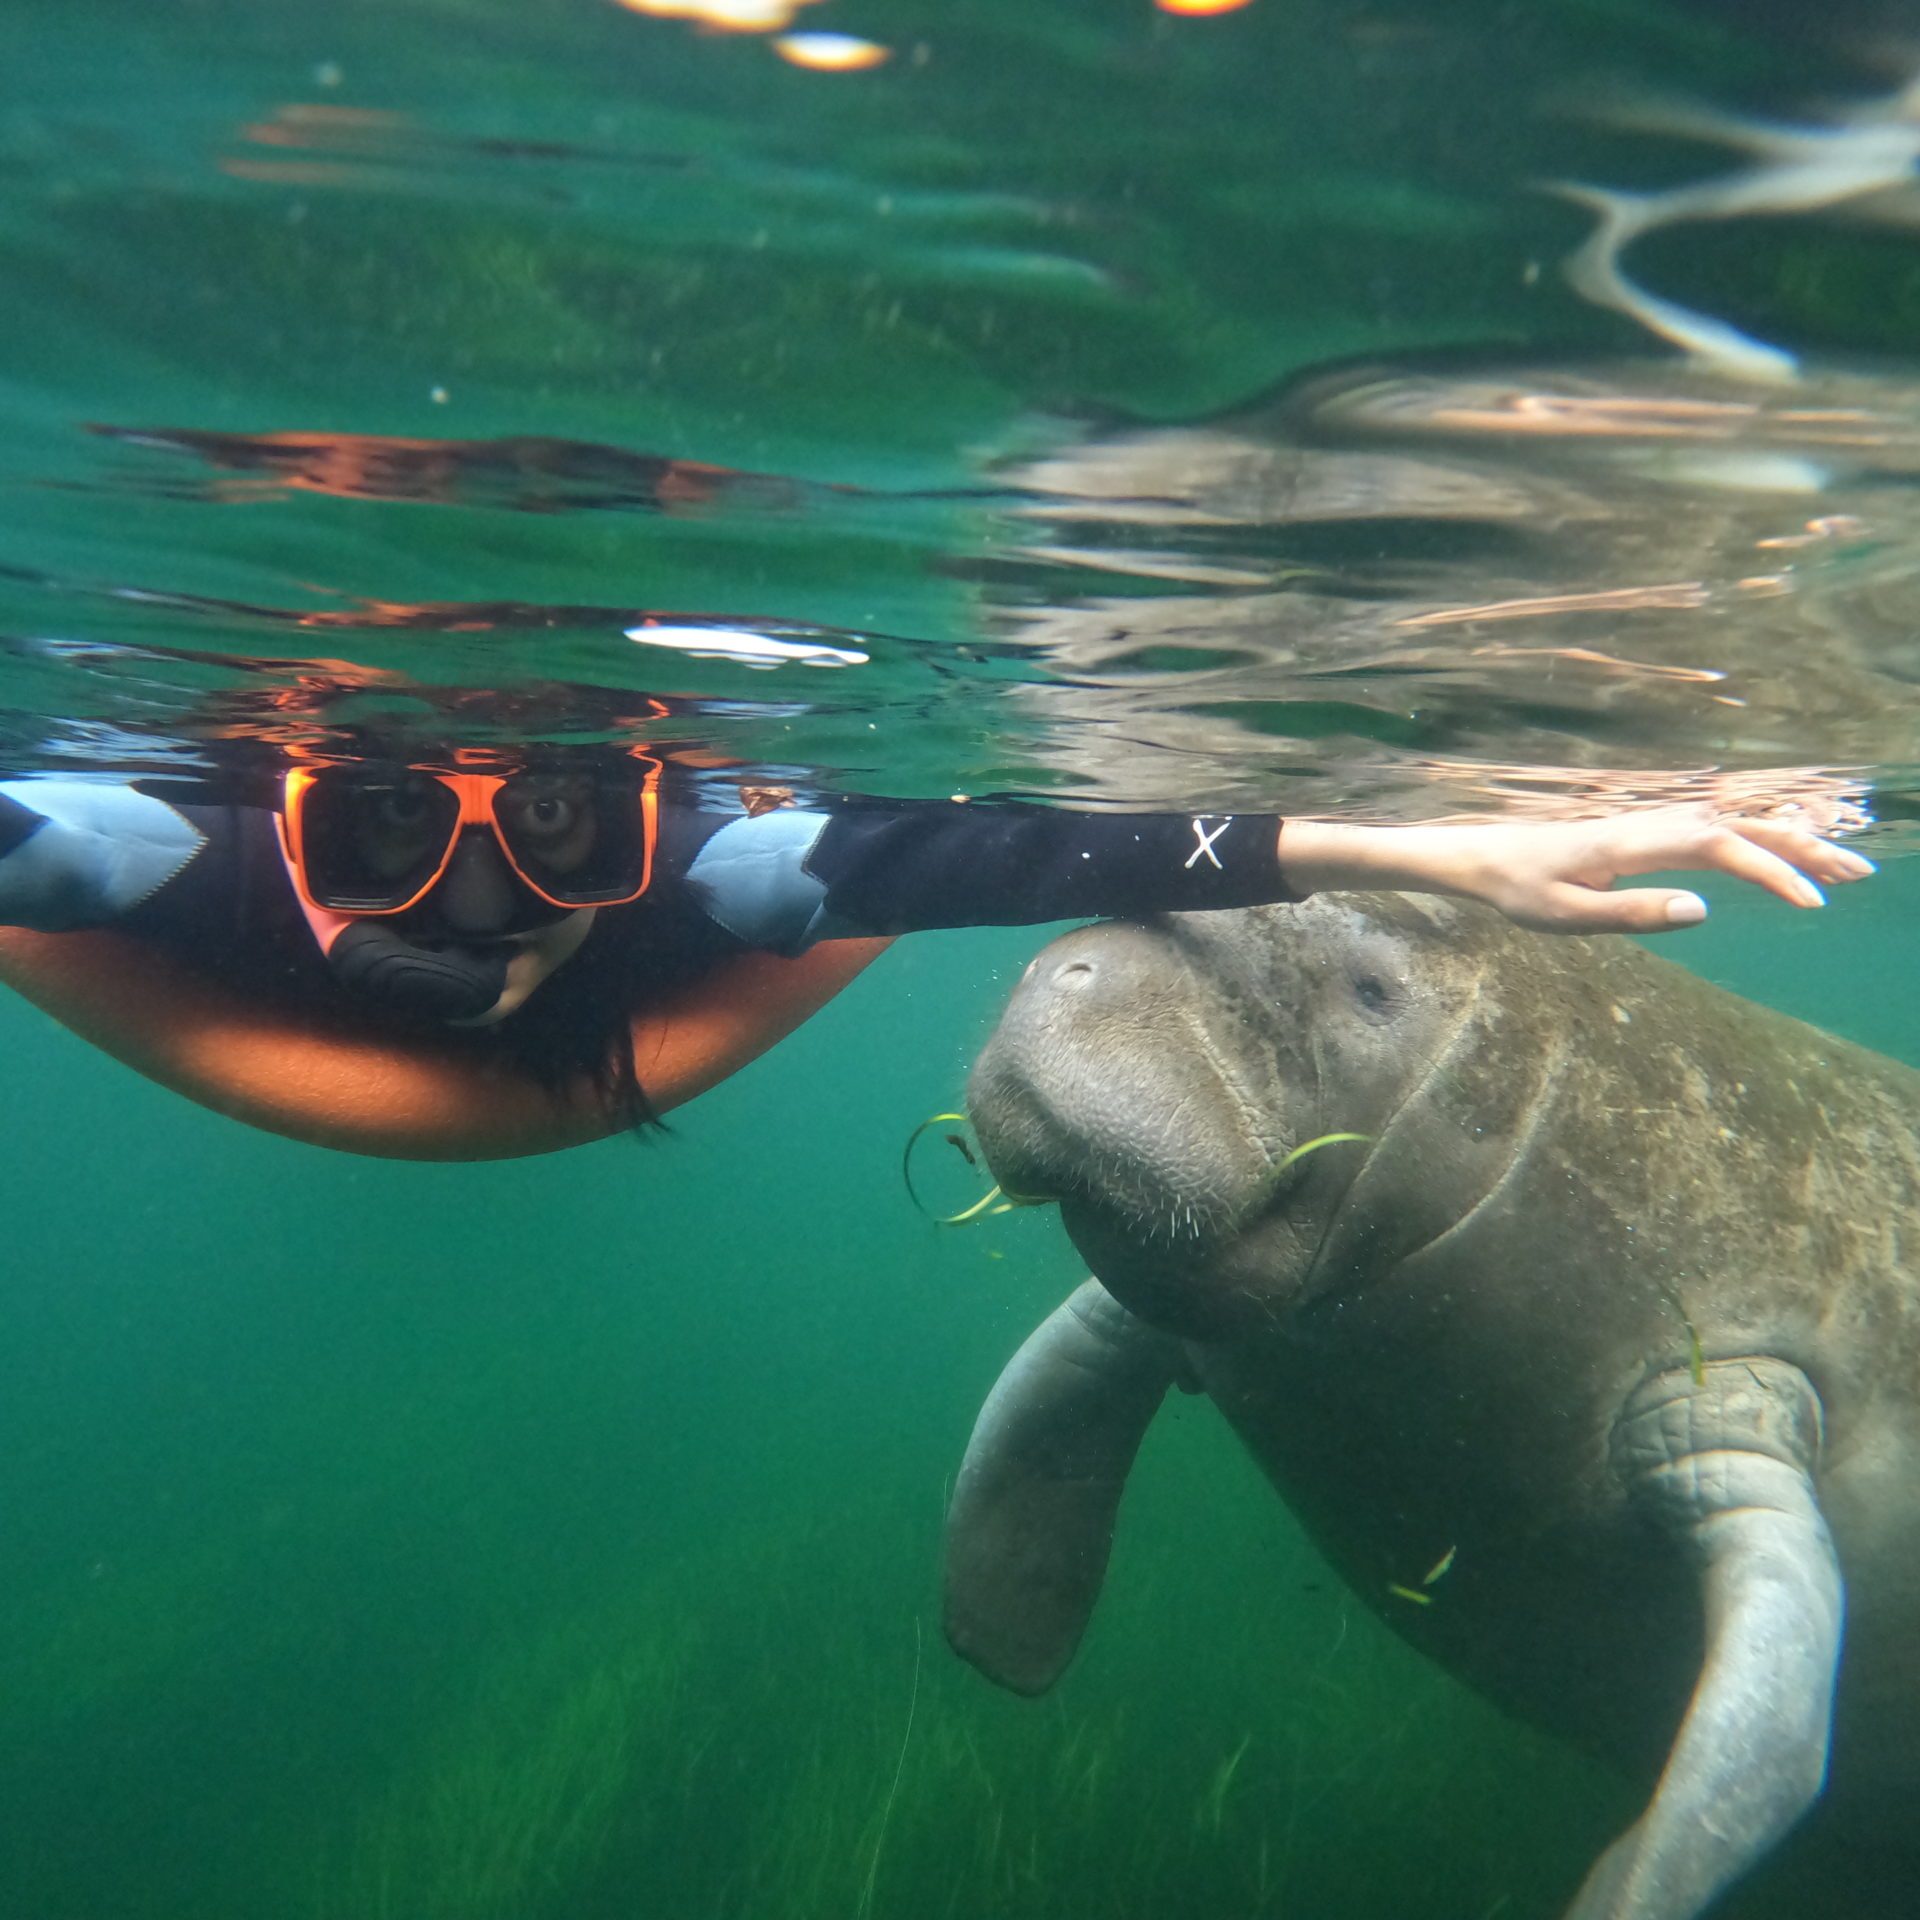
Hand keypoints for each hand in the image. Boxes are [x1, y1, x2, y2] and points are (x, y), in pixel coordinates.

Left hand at [1277, 807, 1873, 934]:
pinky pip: (1713, 827)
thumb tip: (1702, 909)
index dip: (1770, 870)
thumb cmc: (1516, 890)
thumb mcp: (1563, 915)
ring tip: (1841, 864)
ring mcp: (1648, 825)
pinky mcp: (1644, 833)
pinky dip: (1757, 834)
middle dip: (1802, 846)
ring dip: (1787, 839)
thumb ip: (1631, 913)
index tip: (1809, 901)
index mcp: (1632, 843)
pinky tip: (1783, 846)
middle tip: (1858, 872)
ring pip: (1732, 823)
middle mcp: (1648, 824)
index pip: (1719, 847)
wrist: (1479, 857)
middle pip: (1740, 824)